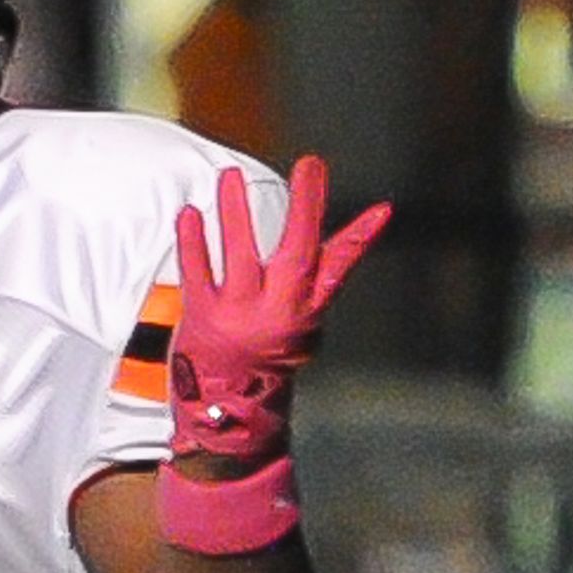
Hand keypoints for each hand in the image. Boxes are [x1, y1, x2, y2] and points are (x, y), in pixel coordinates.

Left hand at [168, 156, 390, 464]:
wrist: (227, 407)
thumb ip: (331, 263)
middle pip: (297, 254)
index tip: (381, 209)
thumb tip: (379, 214)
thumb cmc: (269, 348)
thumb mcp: (307, 312)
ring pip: (240, 255)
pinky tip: (190, 212)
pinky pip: (196, 273)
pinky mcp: (202, 317)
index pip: (339, 266)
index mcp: (305, 308)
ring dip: (236, 212)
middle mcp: (277, 310)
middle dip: (306, 207)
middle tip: (310, 165)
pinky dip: (192, 242)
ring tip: (231, 175)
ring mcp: (238, 314)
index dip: (361, 237)